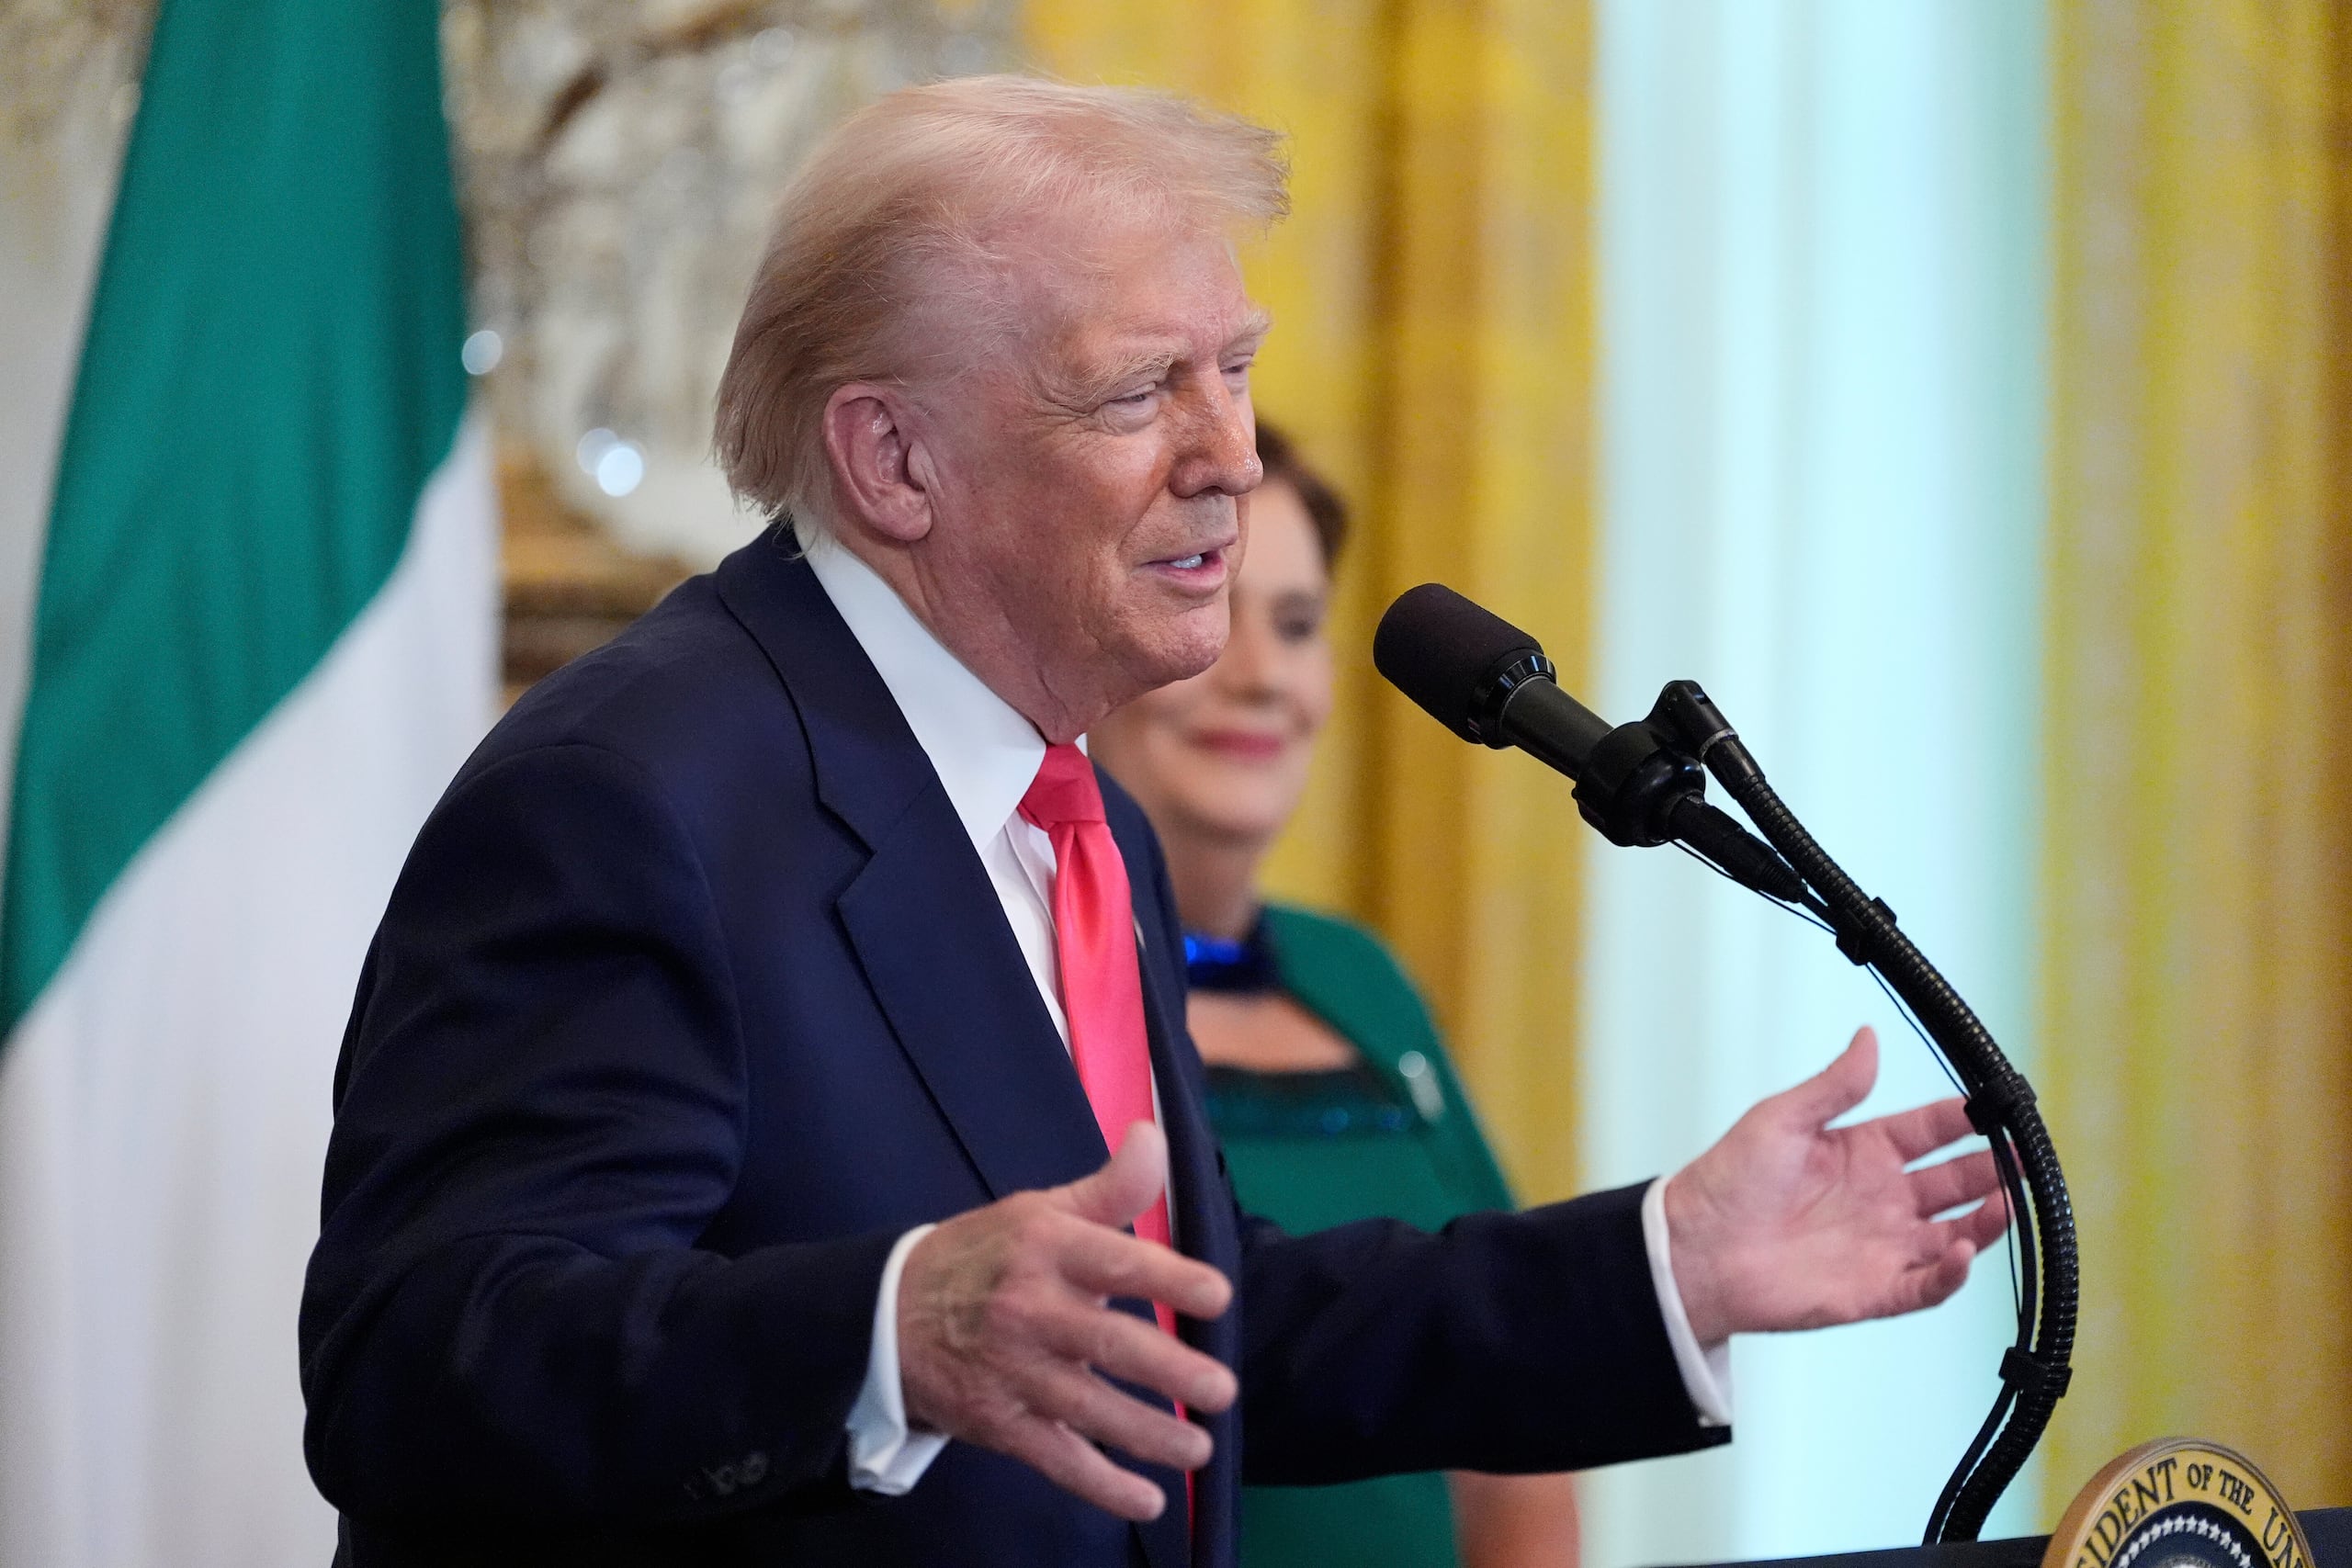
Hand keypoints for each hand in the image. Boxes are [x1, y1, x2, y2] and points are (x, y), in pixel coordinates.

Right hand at [897, 1121, 1236, 1520]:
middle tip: (1223, 1390)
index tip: (1218, 1296)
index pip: (1114, 1259)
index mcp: (1044, 1247)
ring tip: (1200, 1449)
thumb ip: (1109, 1188)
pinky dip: (1101, 1484)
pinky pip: (1056, 1459)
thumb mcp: (1038, 1211)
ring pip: (1086, 1409)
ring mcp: (1012, 1371)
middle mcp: (1029, 1309)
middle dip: (1169, 1369)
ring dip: (1147, 1435)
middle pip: (1105, 1343)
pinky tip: (1148, 1498)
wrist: (886, 1315)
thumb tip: (1157, 1137)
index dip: (1167, 1277)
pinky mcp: (999, 1422)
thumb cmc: (985, 1256)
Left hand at [1663, 1026, 2010, 1345]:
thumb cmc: (1729, 1179)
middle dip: (1993, 1170)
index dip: (1965, 1120)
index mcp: (1863, 1152)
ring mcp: (1882, 1246)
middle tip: (2027, 1159)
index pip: (1930, 1130)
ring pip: (1954, 1234)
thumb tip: (1868, 1035)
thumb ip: (1834, 1085)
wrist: (1694, 1247)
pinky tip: (1962, 1251)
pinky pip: (1926, 1286)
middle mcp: (1882, 1199)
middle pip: (1955, 1183)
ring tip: (2008, 1202)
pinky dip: (1951, 1274)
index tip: (2000, 1106)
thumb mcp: (1782, 1119)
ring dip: (1986, 1222)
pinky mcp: (1874, 1291)